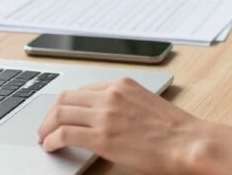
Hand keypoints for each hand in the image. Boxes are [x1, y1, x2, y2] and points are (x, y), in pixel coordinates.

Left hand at [37, 77, 205, 174]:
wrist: (187, 141)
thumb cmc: (173, 128)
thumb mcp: (144, 102)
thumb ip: (121, 103)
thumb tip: (101, 114)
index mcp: (121, 84)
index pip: (81, 89)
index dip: (65, 103)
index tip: (60, 114)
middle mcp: (110, 94)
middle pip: (65, 98)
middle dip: (50, 114)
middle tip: (45, 127)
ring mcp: (104, 114)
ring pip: (60, 114)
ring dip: (46, 127)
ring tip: (44, 138)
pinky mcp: (101, 136)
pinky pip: (64, 134)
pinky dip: (52, 140)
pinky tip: (51, 146)